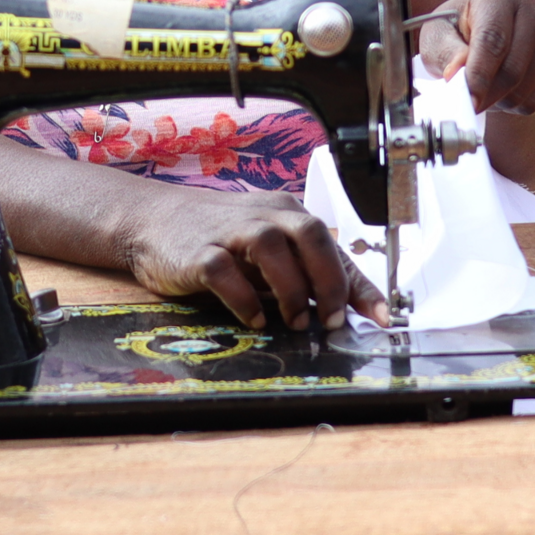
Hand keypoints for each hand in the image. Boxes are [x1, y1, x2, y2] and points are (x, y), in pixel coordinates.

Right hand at [124, 187, 386, 331]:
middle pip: (310, 234)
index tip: (381, 317)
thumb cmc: (218, 237)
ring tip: (294, 322)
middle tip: (332, 320)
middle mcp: (263, 216)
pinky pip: (224, 271)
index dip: (359, 283)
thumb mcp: (266, 249)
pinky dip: (244, 299)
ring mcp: (229, 231)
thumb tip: (346, 306)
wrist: (153, 221)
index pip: (334, 244)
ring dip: (291, 289)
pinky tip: (255, 320)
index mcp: (285, 213)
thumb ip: (300, 271)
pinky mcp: (198, 252)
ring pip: (271, 247)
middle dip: (328, 281)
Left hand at [414, 0, 534, 116]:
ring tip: (484, 91)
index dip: (480, 76)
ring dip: (501, 102)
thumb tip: (456, 73)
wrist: (490, 32)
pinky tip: (505, 91)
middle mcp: (532, 5)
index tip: (469, 102)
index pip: (492, 40)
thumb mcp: (438, 36)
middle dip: (488, 96)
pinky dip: (520, 104)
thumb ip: (445, 52)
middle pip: (513, 68)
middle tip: (469, 105)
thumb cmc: (457, 32)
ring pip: (528, 87)